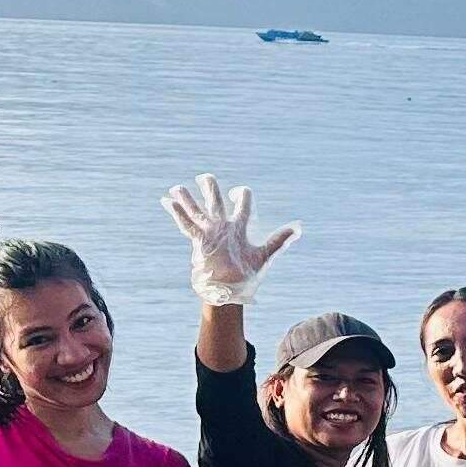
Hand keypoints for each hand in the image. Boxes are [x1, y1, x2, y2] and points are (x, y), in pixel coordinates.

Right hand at [162, 173, 296, 308]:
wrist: (231, 290)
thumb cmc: (247, 274)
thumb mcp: (264, 255)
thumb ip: (279, 240)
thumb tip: (298, 228)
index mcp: (239, 228)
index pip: (242, 206)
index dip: (242, 195)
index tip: (238, 192)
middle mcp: (223, 227)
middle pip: (215, 202)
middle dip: (210, 189)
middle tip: (204, 176)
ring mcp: (210, 233)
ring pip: (198, 211)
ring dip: (188, 199)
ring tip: (176, 187)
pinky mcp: (199, 241)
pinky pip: (187, 225)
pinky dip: (178, 213)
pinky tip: (167, 202)